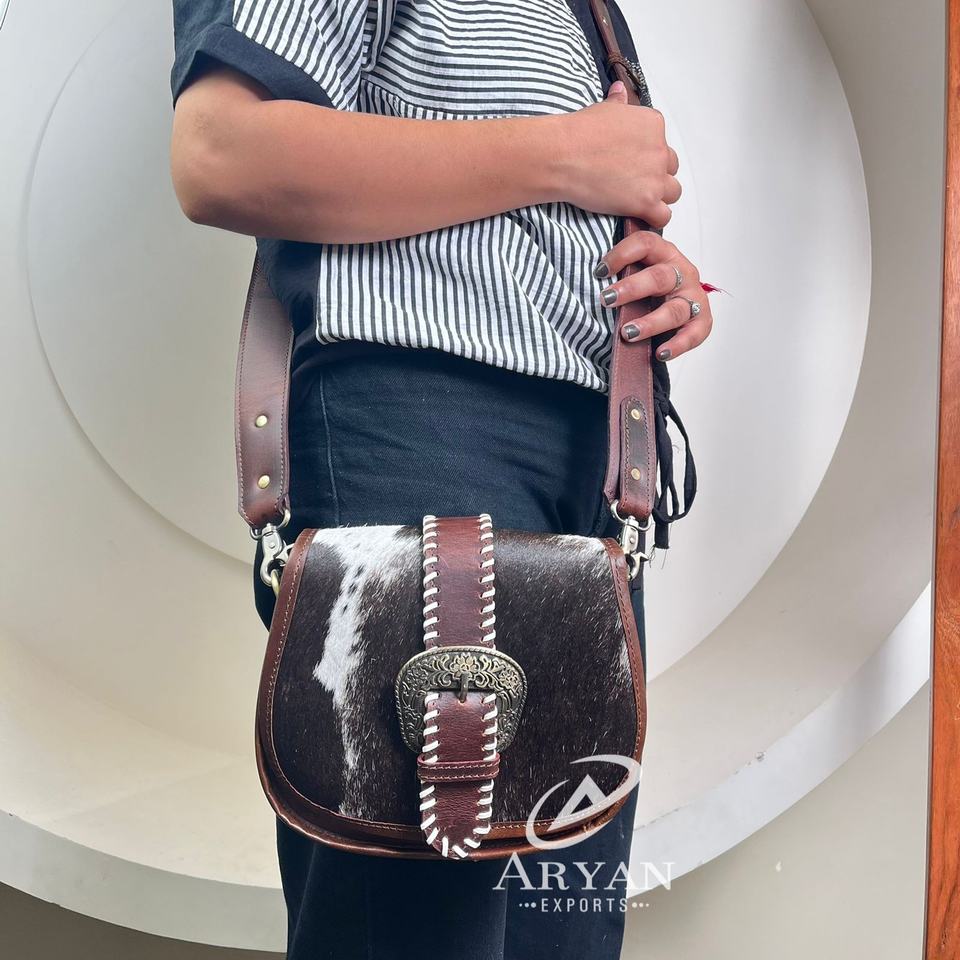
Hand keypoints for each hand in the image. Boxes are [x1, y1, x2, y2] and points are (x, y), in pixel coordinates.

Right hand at [559, 80, 680, 228]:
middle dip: (654, 174)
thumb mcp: (603, 109)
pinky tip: (640, 216)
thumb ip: (618, 103)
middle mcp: (659, 150)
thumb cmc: (579, 133)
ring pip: (672, 192)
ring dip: (658, 196)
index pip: (662, 144)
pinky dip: (654, 218)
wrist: (563, 156)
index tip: (631, 161)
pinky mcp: (645, 202)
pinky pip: (663, 216)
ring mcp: (654, 178)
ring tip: (636, 198)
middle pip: (669, 167)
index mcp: (653, 125)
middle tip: (631, 180)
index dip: (647, 155)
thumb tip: (620, 91)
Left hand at [595, 230, 712, 359]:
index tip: (600, 271)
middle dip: (631, 289)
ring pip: (674, 310)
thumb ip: (621, 271)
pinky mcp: (702, 320)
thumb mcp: (634, 272)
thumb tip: (590, 278)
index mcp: (663, 253)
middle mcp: (681, 272)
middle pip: (658, 278)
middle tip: (607, 300)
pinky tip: (660, 353)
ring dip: (650, 323)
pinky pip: (694, 333)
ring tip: (628, 333)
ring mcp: (693, 296)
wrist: (669, 307)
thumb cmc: (646, 289)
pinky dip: (677, 345)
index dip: (622, 254)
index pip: (645, 244)